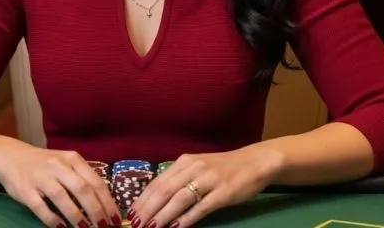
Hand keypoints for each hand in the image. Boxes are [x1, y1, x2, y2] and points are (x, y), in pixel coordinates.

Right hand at [0, 140, 120, 227]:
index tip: (115, 218)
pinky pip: (41, 207)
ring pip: (62, 198)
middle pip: (82, 189)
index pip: (95, 181)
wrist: (11, 156)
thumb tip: (104, 203)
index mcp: (72, 159)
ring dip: (76, 216)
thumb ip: (83, 177)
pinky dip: (53, 219)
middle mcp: (58, 165)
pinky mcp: (25, 190)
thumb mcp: (66, 163)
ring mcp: (41, 177)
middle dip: (96, 211)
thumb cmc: (45, 163)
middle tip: (104, 227)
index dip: (107, 202)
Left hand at [128, 145, 283, 227]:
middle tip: (135, 225)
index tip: (130, 214)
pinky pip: (200, 207)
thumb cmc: (222, 168)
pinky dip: (186, 218)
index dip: (142, 199)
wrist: (254, 162)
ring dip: (162, 215)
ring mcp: (209, 180)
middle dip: (147, 209)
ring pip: (179, 199)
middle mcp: (193, 168)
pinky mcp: (223, 193)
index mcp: (184, 162)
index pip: (157, 182)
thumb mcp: (197, 168)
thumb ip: (178, 180)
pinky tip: (176, 227)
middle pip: (164, 190)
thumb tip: (154, 200)